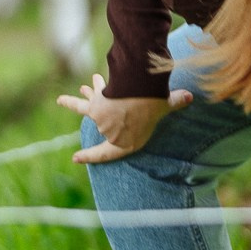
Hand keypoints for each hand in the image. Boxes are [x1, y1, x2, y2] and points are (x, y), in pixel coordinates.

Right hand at [57, 73, 190, 163]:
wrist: (138, 92)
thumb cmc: (154, 103)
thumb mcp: (166, 103)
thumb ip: (175, 102)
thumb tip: (190, 97)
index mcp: (130, 141)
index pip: (109, 153)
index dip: (93, 156)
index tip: (76, 157)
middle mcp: (114, 134)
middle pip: (105, 124)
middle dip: (101, 115)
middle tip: (89, 118)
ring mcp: (103, 123)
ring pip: (89, 109)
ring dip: (80, 101)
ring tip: (63, 101)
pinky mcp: (95, 109)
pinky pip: (81, 105)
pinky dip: (71, 102)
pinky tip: (60, 100)